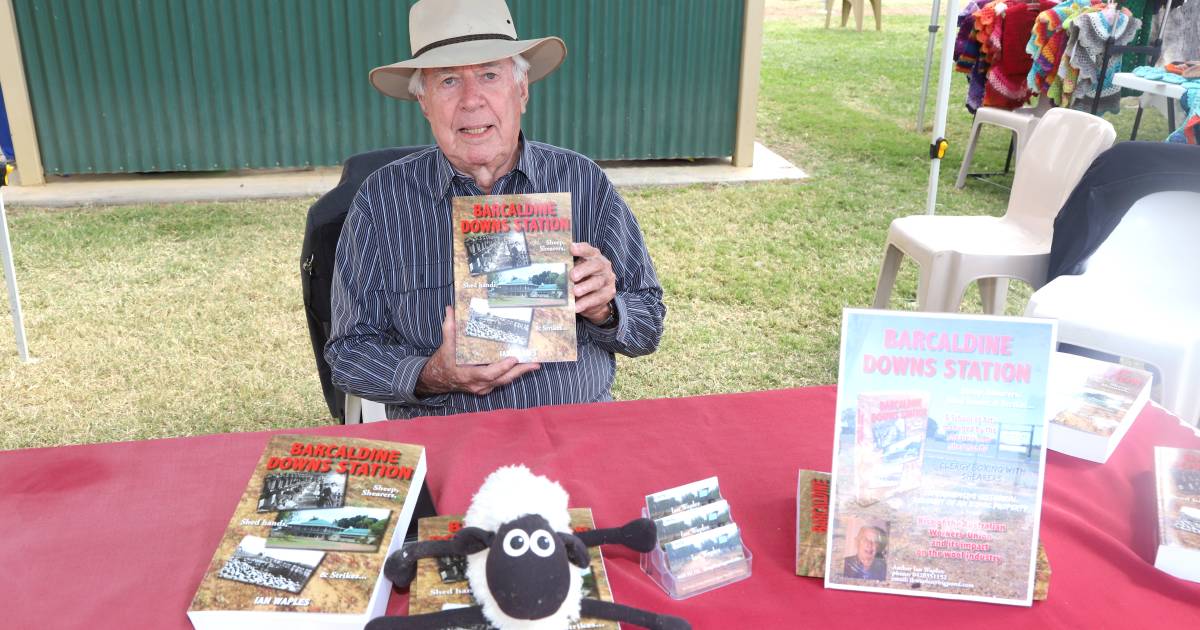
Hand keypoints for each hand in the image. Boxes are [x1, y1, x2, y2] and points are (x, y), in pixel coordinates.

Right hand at [415, 306, 540, 395]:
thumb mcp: (445, 345)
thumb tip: (450, 309)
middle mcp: (478, 384)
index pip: (487, 374)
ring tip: (535, 363)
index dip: (501, 368)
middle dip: (520, 371)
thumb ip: (449, 327)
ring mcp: (483, 387)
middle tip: (535, 363)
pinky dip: (513, 373)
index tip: (513, 359)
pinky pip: (502, 381)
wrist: (438, 379)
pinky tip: (523, 365)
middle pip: (502, 379)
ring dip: (520, 373)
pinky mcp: (487, 387)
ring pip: (504, 381)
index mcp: (468, 374)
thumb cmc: (443, 362)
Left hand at [570, 242, 616, 324]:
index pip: (588, 250)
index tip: (571, 248)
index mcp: (593, 256)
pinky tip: (576, 306)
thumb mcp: (576, 270)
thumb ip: (569, 267)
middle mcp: (602, 265)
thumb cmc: (583, 278)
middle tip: (572, 276)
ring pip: (597, 282)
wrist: (596, 297)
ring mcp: (607, 279)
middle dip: (583, 270)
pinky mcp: (609, 293)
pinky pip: (598, 298)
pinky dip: (586, 302)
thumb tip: (551, 270)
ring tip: (575, 292)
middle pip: (596, 265)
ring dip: (585, 287)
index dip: (581, 249)